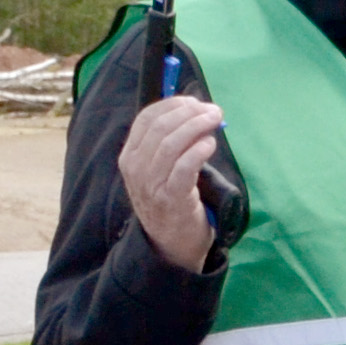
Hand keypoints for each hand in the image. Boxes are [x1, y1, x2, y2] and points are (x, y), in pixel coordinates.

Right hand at [118, 93, 227, 273]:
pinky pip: (183, 168)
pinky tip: (210, 144)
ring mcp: (151, 184)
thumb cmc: (171, 200)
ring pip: (170, 144)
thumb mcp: (161, 169)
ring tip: (215, 121)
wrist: (170, 243)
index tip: (195, 102)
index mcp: (130, 156)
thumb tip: (197, 112)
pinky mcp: (171, 199)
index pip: (146, 119)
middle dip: (189, 113)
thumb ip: (172, 143)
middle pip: (160, 128)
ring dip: (196, 127)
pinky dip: (197, 151)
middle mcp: (135, 168)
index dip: (173, 105)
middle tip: (213, 110)